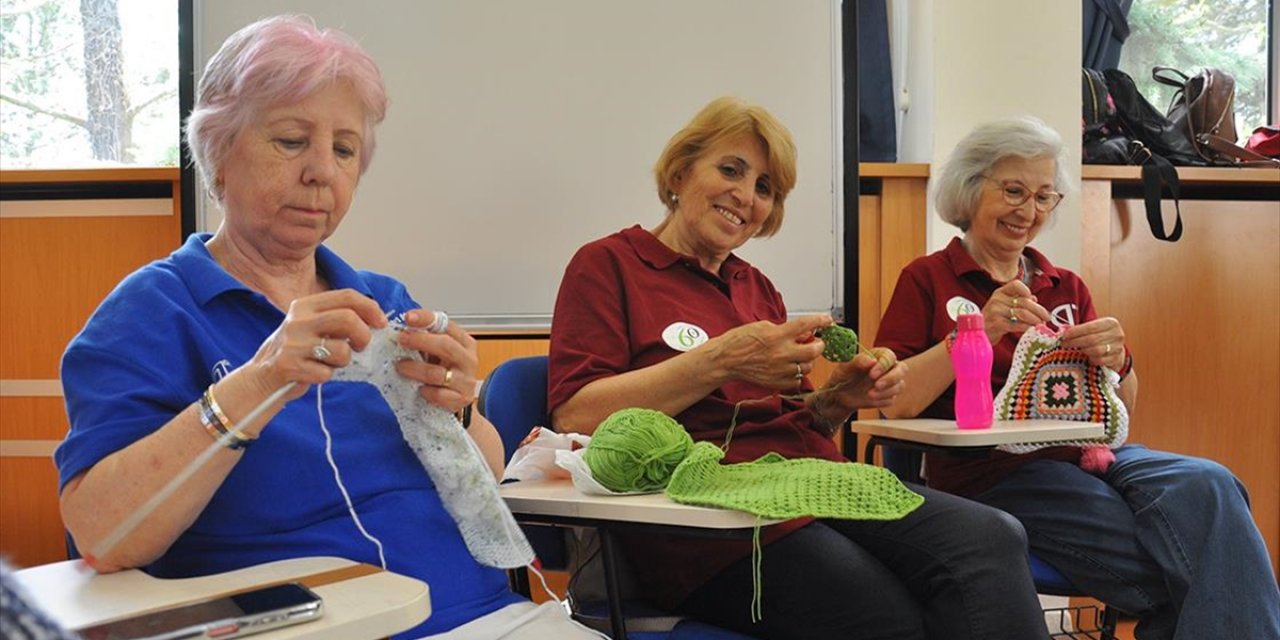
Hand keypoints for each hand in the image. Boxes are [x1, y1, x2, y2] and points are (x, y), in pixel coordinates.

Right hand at [248, 289, 387, 400]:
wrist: (261, 377)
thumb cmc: (295, 351)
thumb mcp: (310, 325)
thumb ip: (336, 318)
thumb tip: (375, 319)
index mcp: (305, 305)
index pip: (346, 296)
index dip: (370, 308)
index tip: (380, 323)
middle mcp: (298, 321)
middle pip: (348, 319)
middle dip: (364, 335)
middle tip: (362, 346)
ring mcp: (293, 343)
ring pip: (342, 350)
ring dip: (344, 360)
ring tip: (330, 362)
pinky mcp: (289, 366)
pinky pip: (326, 373)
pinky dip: (326, 376)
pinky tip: (313, 373)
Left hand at [394, 309, 477, 412]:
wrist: (457, 399)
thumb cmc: (446, 372)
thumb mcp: (439, 352)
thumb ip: (426, 340)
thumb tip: (403, 329)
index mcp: (465, 343)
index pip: (446, 325)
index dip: (426, 319)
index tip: (409, 317)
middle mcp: (468, 360)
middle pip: (445, 345)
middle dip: (420, 340)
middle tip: (402, 339)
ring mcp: (466, 381)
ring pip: (437, 373)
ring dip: (415, 368)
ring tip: (400, 366)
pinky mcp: (460, 399)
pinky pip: (438, 394)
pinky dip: (425, 391)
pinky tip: (419, 389)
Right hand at [702, 315, 829, 389]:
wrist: (726, 360)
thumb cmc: (740, 341)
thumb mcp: (763, 326)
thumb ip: (785, 330)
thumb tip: (803, 334)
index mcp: (777, 335)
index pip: (807, 325)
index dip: (821, 320)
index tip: (828, 320)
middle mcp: (781, 353)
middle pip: (814, 351)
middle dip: (819, 345)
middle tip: (816, 342)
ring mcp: (780, 370)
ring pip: (808, 367)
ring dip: (807, 360)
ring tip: (799, 355)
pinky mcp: (777, 382)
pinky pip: (797, 380)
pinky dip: (797, 374)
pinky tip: (790, 367)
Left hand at [824, 347, 906, 409]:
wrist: (840, 394)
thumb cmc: (843, 375)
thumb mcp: (845, 367)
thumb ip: (858, 361)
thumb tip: (872, 361)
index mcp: (878, 355)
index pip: (889, 356)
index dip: (883, 365)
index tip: (872, 374)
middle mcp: (888, 367)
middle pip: (902, 369)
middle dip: (891, 378)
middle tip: (877, 385)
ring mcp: (890, 382)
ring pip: (899, 385)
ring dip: (885, 392)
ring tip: (869, 394)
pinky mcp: (888, 395)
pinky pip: (892, 399)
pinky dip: (882, 400)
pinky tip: (869, 399)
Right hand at [982, 281, 1050, 342]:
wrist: (979, 335)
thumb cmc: (993, 321)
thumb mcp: (1004, 308)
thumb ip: (1019, 302)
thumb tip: (1034, 299)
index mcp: (1000, 293)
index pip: (1016, 285)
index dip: (1027, 291)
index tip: (1035, 300)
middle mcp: (997, 300)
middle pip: (1024, 302)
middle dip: (1039, 310)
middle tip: (1046, 318)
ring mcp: (996, 311)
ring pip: (1023, 313)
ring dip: (1035, 320)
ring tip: (1041, 325)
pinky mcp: (997, 324)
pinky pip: (1018, 325)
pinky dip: (1028, 328)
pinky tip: (1032, 330)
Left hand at [1061, 317, 1126, 370]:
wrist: (1115, 348)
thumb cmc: (1100, 336)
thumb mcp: (1093, 328)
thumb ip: (1081, 329)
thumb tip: (1063, 331)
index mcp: (1111, 323)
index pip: (1090, 327)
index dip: (1076, 332)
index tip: (1064, 335)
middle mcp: (1117, 334)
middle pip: (1092, 339)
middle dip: (1075, 342)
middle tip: (1064, 344)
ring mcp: (1118, 347)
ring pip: (1096, 350)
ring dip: (1083, 350)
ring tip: (1076, 349)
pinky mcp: (1116, 359)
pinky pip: (1099, 360)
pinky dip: (1091, 359)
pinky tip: (1087, 357)